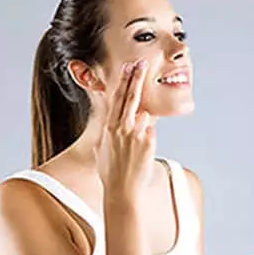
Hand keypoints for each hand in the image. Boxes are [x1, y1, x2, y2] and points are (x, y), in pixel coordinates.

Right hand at [95, 59, 155, 203]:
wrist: (123, 191)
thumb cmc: (111, 173)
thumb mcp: (102, 150)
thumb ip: (107, 135)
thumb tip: (109, 127)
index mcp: (108, 128)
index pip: (117, 99)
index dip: (123, 82)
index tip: (128, 68)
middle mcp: (121, 128)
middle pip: (131, 97)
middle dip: (136, 78)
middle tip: (142, 63)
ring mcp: (135, 134)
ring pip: (145, 117)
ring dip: (143, 124)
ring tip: (135, 145)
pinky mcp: (148, 142)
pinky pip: (151, 132)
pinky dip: (148, 138)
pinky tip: (141, 153)